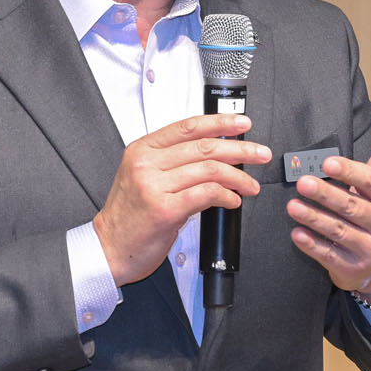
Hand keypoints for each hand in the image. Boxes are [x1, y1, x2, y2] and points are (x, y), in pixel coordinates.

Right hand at [93, 114, 271, 285]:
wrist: (110, 247)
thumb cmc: (130, 215)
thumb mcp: (144, 176)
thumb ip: (172, 161)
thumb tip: (216, 152)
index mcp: (142, 150)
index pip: (188, 127)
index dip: (220, 122)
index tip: (242, 124)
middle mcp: (147, 164)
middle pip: (204, 147)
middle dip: (240, 149)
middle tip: (260, 154)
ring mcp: (154, 186)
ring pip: (210, 170)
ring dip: (238, 177)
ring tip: (250, 185)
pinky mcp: (164, 209)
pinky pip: (206, 194)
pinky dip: (226, 196)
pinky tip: (233, 200)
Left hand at [288, 105, 370, 297]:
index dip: (350, 173)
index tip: (328, 163)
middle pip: (352, 207)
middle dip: (326, 195)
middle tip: (303, 183)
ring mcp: (368, 248)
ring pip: (338, 231)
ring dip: (314, 218)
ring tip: (293, 206)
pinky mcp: (350, 267)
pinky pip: (328, 255)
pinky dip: (312, 245)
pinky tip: (297, 234)